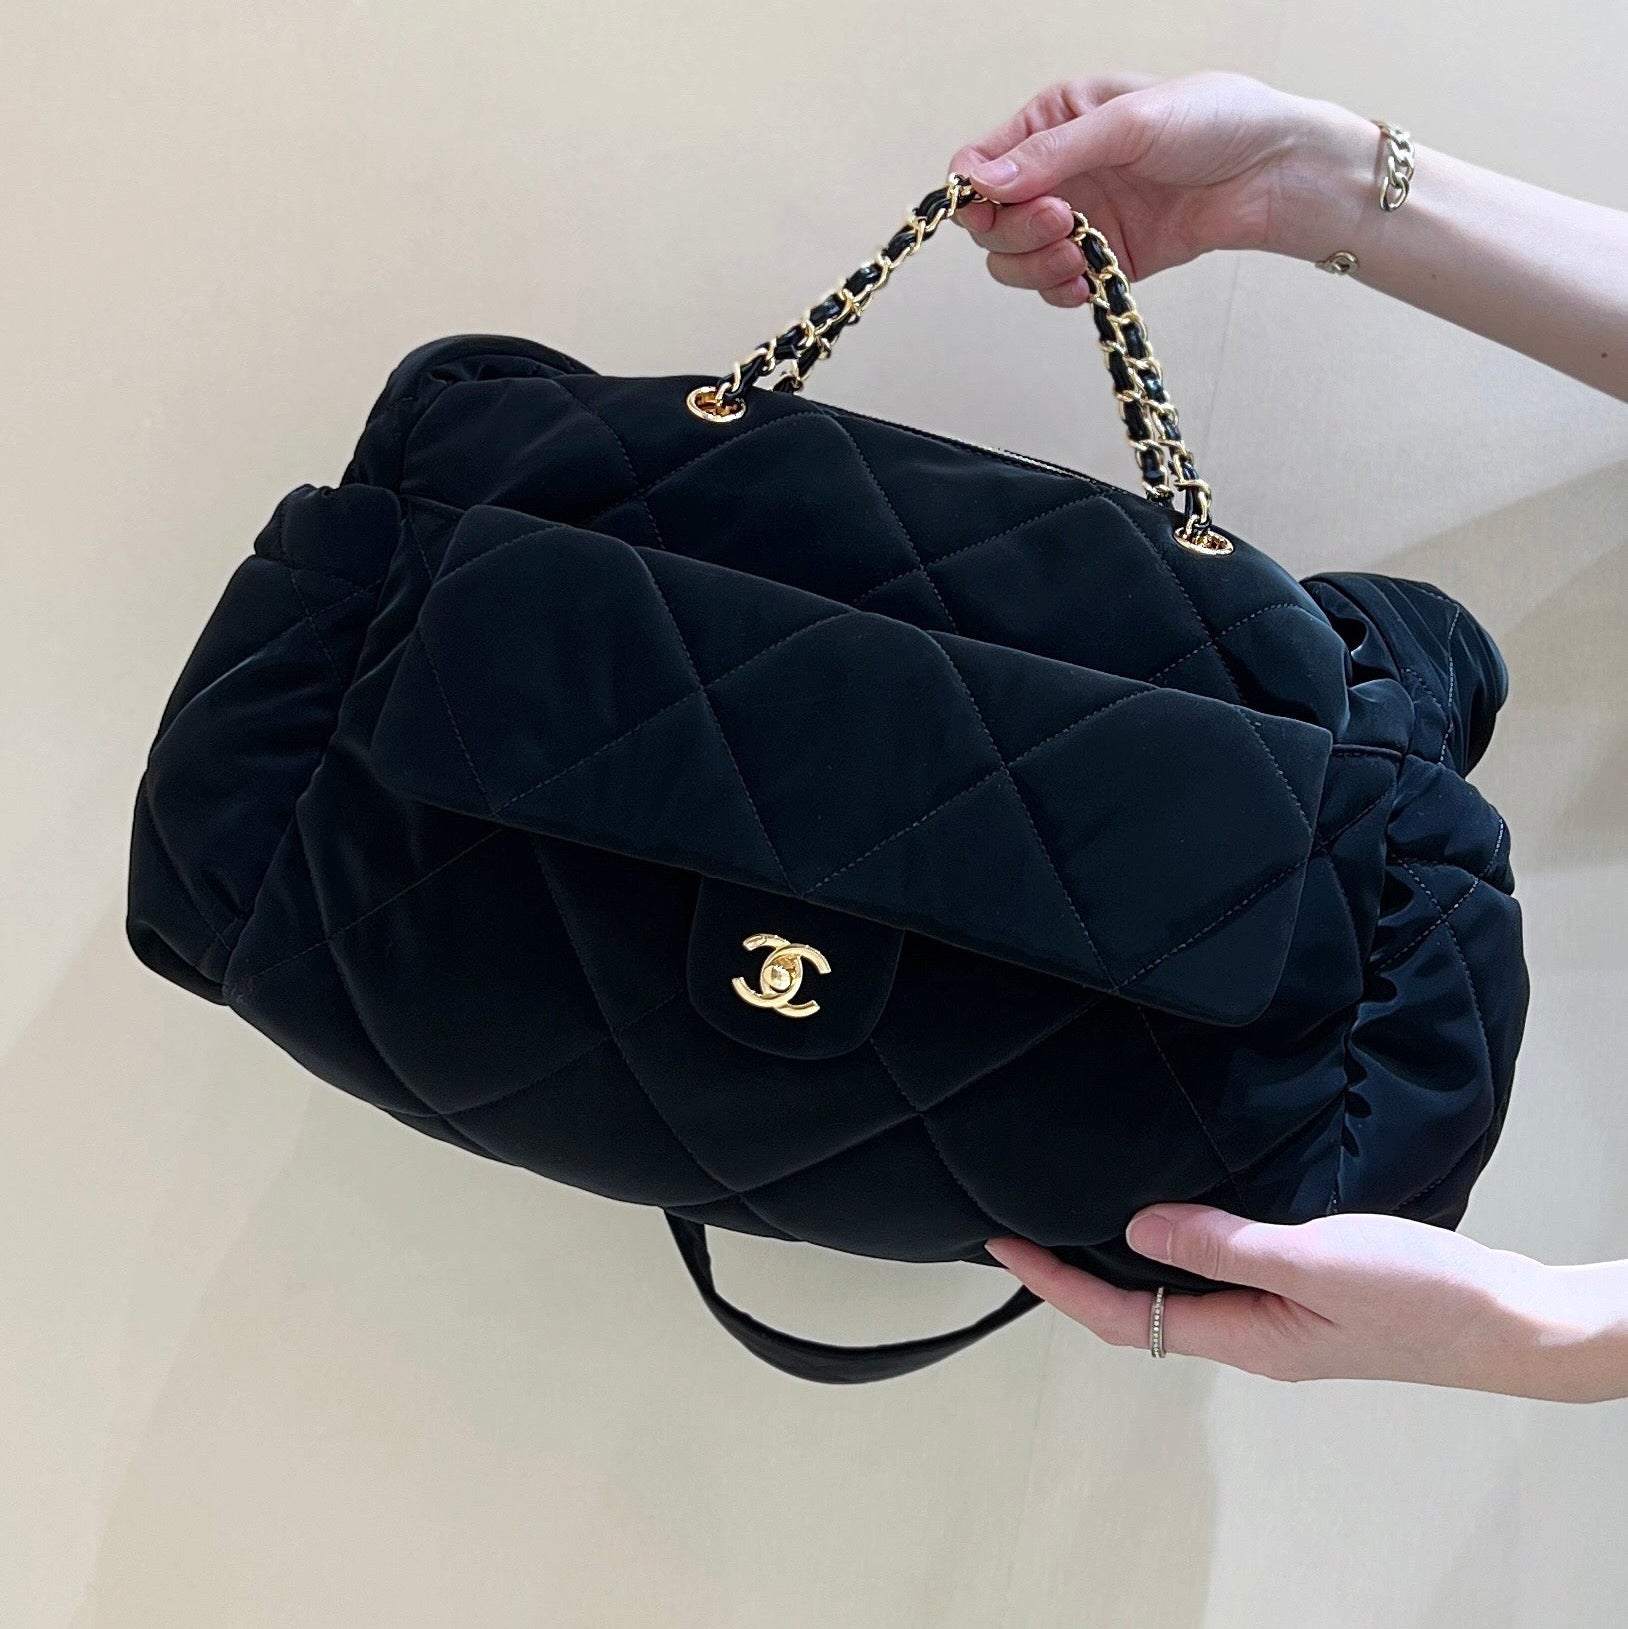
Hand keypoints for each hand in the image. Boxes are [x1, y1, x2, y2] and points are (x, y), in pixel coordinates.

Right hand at [948, 70, 1376, 301]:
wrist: (1276, 173)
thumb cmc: (1216, 121)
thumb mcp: (1128, 122)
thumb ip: (1051, 154)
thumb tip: (982, 183)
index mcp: (1055, 121)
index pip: (979, 163)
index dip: (974, 194)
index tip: (994, 209)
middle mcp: (1060, 171)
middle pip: (990, 222)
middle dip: (1015, 232)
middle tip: (1064, 224)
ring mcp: (1080, 219)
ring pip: (1016, 261)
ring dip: (1034, 267)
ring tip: (1078, 258)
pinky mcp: (1105, 260)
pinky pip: (1056, 288)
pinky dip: (1061, 292)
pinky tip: (1087, 282)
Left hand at [987, 1206, 1627, 1400]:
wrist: (1512, 1318)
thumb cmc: (1417, 1293)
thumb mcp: (1313, 1260)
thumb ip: (1223, 1244)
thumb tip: (1133, 1225)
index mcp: (1244, 1337)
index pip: (1123, 1317)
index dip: (1055, 1283)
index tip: (1000, 1246)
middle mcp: (1250, 1334)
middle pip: (1139, 1311)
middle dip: (1074, 1273)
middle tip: (1022, 1223)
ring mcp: (1279, 1318)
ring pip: (1177, 1291)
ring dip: (1122, 1257)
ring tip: (1076, 1210)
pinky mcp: (1306, 1294)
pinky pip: (1219, 1272)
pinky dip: (1179, 1244)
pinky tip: (1174, 1211)